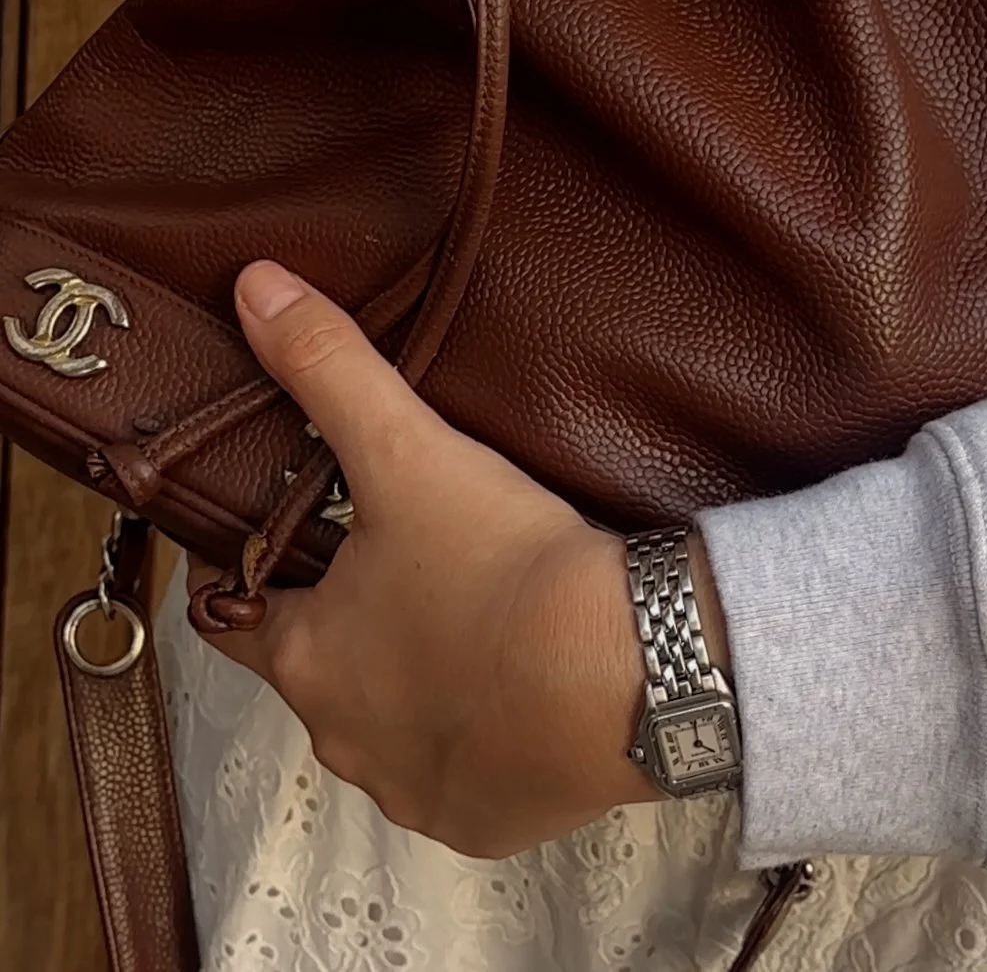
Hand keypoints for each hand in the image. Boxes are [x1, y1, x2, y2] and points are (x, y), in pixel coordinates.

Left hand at [188, 260, 729, 857]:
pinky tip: (520, 691)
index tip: (284, 551)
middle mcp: (344, 737)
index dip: (254, 579)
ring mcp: (415, 789)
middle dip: (350, 627)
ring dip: (417, 687)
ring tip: (472, 625)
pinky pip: (464, 779)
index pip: (239, 620)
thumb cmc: (502, 567)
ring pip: (393, 730)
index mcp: (309, 656)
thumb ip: (328, 367)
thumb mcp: (409, 452)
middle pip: (324, 673)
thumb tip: (254, 284)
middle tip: (405, 569)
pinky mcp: (486, 822)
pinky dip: (480, 740)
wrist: (626, 670)